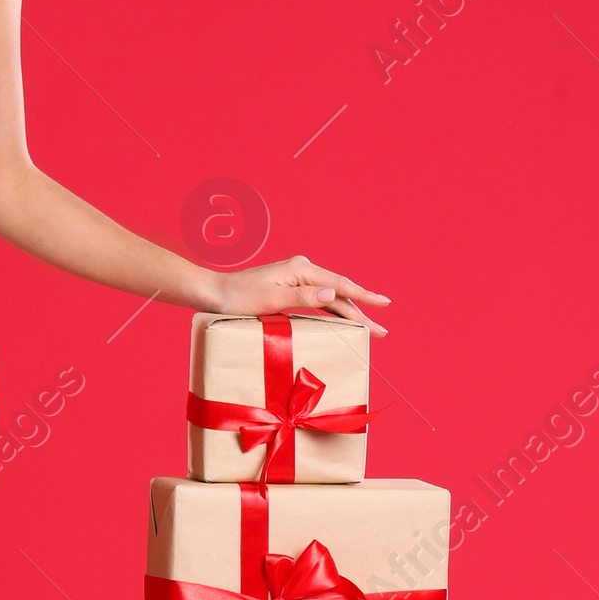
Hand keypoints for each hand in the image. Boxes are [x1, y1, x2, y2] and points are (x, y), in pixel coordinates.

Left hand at [196, 253, 389, 335]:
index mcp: (301, 270)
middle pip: (338, 293)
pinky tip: (343, 318)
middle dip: (361, 311)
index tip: (383, 304)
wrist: (215, 293)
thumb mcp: (271, 299)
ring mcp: (297, 278)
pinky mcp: (290, 287)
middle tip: (382, 330)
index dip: (363, 296)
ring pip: (330, 297)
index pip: (339, 285)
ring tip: (370, 328)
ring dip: (350, 312)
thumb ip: (302, 297)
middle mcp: (302, 270)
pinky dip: (333, 310)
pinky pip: (319, 300)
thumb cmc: (238, 298)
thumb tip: (331, 293)